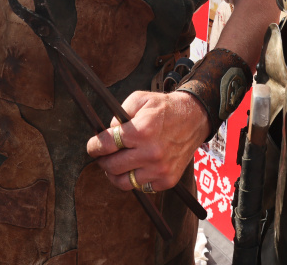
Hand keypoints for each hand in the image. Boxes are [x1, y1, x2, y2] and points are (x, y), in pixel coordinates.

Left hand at [85, 90, 210, 191]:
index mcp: (142, 131)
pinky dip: (134, 179)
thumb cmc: (165, 108)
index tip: (92, 147)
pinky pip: (141, 187)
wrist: (195, 118)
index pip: (106, 145)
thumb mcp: (139, 99)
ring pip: (123, 182)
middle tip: (102, 156)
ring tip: (115, 165)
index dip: (94, 147)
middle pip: (112, 166)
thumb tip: (106, 133)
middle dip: (102, 160)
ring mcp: (160, 169)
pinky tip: (135, 168)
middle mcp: (151, 153)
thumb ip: (119, 115)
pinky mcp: (167, 180)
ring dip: (114, 174)